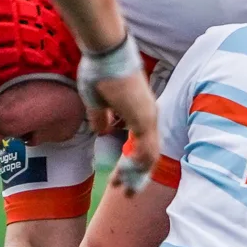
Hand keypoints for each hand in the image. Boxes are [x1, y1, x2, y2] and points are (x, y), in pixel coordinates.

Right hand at [95, 75, 157, 193]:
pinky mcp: (144, 117)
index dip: (130, 165)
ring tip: (125, 190)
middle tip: (126, 194)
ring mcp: (149, 117)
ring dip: (136, 175)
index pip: (141, 146)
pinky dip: (139, 166)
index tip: (118, 180)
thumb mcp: (97, 101)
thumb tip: (102, 131)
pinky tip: (129, 177)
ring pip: (149, 156)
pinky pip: (147, 148)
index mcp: (140, 113)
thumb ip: (101, 118)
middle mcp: (149, 116)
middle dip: (136, 177)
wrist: (106, 52)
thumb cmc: (100, 70)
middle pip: (148, 155)